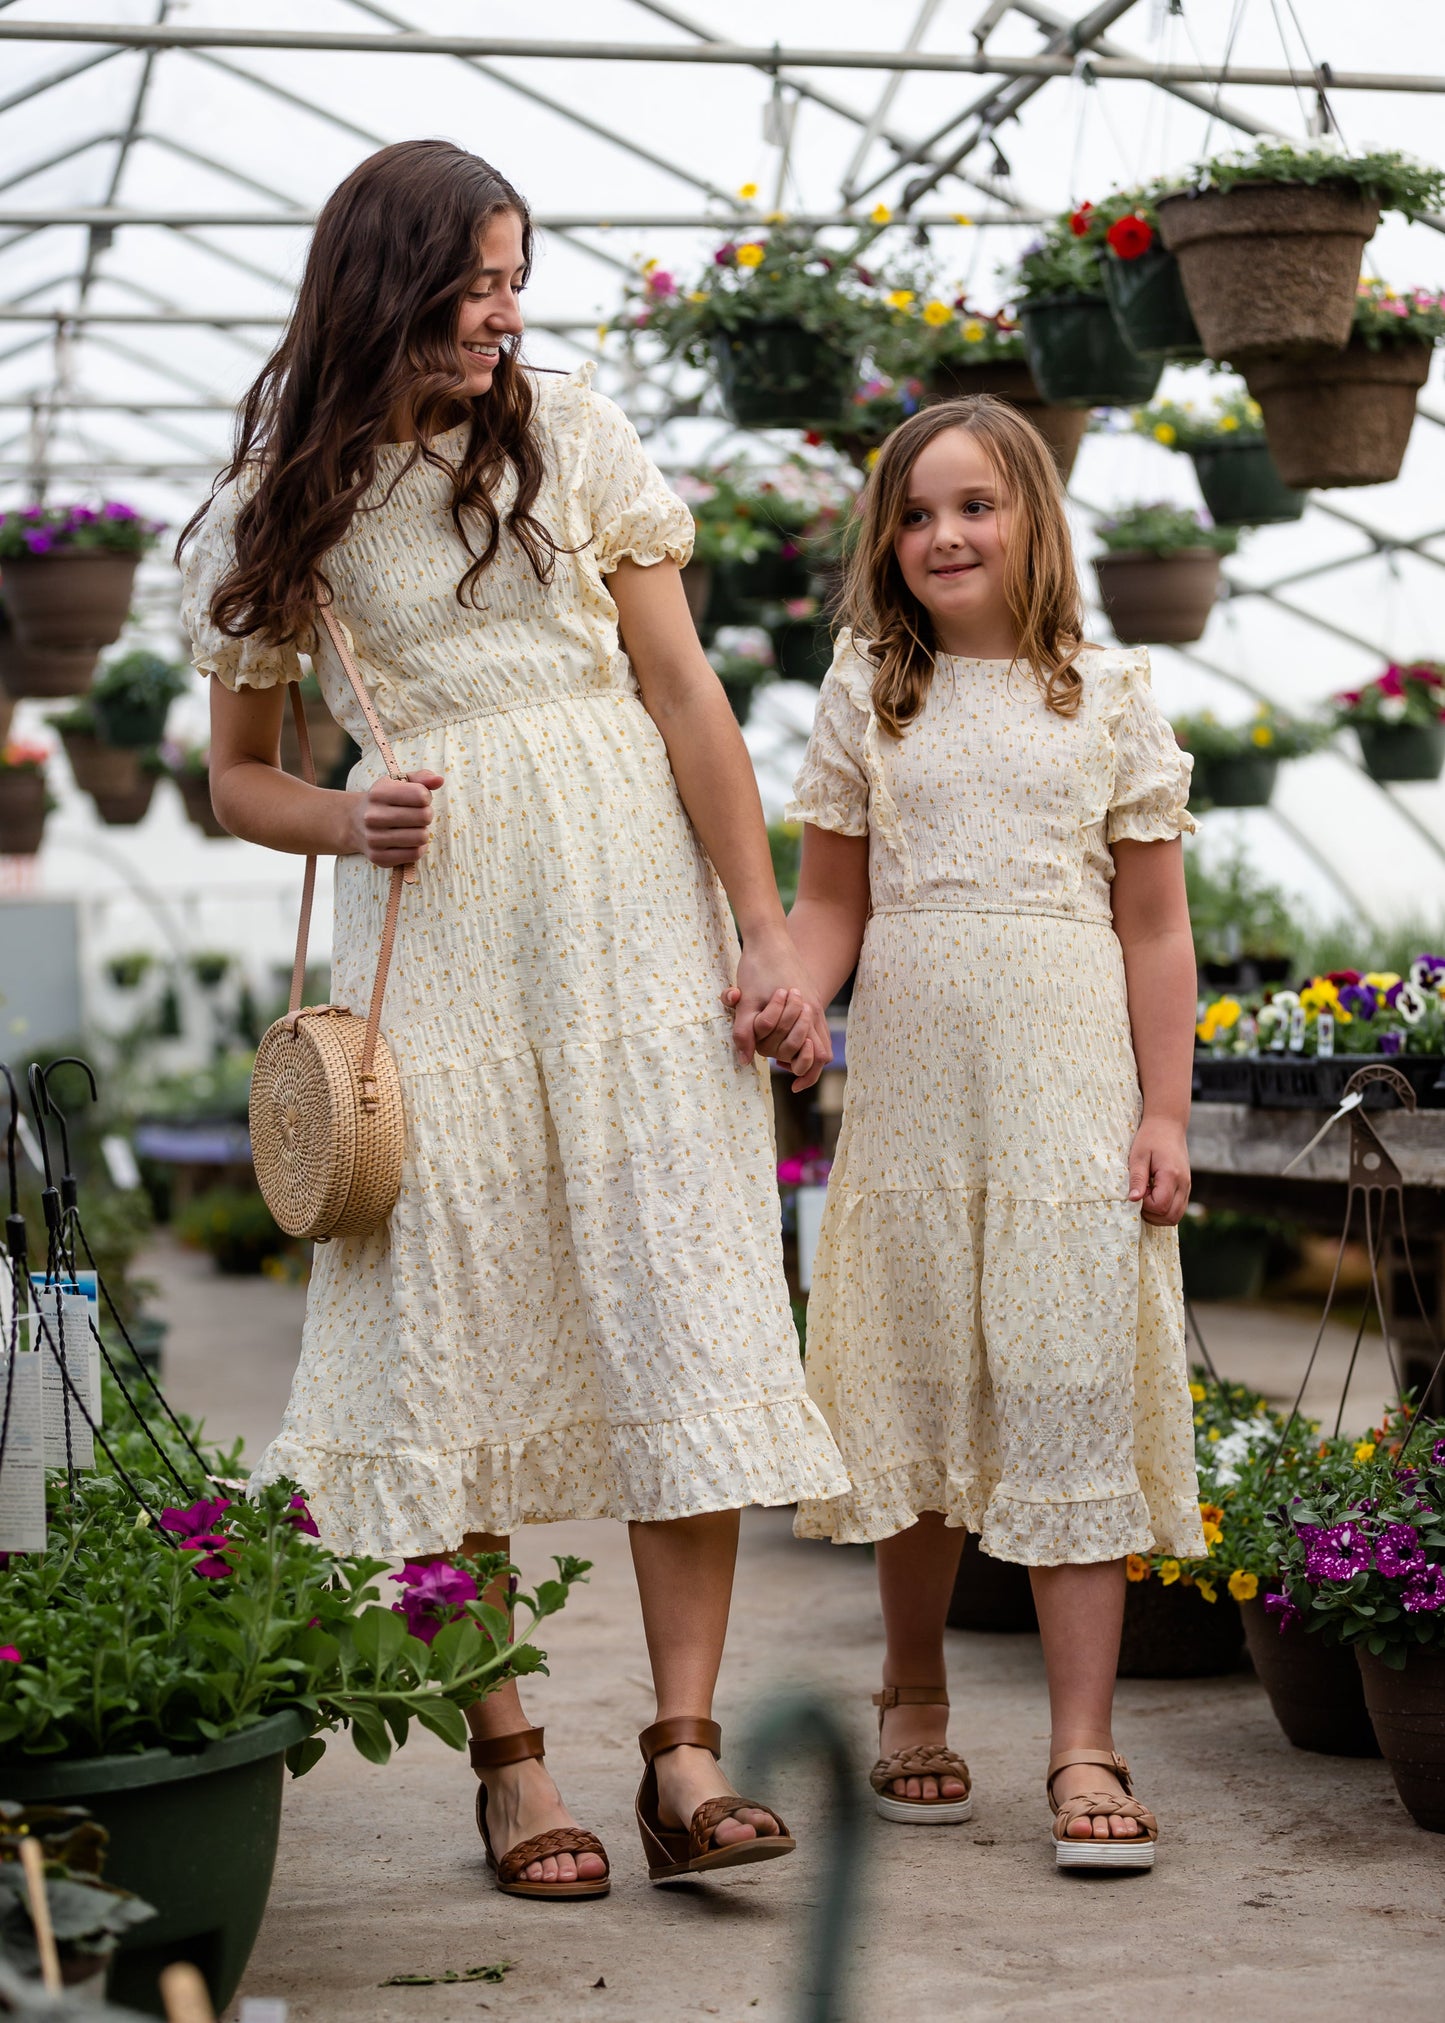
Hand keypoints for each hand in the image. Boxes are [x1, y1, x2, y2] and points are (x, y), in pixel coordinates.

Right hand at [349, 770, 442, 866]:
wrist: (353, 822)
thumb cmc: (384, 799)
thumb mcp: (399, 782)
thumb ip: (421, 778)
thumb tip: (439, 780)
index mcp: (378, 793)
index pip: (421, 796)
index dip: (426, 797)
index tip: (419, 799)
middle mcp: (372, 816)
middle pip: (424, 817)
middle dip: (426, 815)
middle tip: (417, 815)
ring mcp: (374, 839)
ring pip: (421, 837)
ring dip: (422, 832)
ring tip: (412, 828)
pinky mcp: (378, 857)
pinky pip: (414, 854)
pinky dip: (418, 848)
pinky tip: (409, 841)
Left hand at [725, 933, 832, 1090]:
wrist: (769, 936)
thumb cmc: (757, 968)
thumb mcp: (746, 1003)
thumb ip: (745, 1032)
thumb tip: (745, 1061)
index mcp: (805, 1013)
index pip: (817, 1055)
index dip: (807, 1074)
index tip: (793, 1086)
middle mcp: (814, 1009)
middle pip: (823, 1050)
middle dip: (805, 1065)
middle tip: (784, 1069)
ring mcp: (815, 1000)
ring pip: (820, 1037)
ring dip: (804, 1050)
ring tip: (784, 1057)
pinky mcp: (810, 993)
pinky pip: (814, 1023)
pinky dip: (804, 1035)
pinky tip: (784, 1034)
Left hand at [1127, 1116, 1189, 1225]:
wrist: (1168, 1125)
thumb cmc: (1150, 1138)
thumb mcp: (1138, 1156)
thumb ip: (1137, 1178)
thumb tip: (1132, 1200)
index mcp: (1172, 1176)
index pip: (1160, 1206)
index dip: (1145, 1205)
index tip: (1137, 1190)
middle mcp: (1184, 1184)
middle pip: (1171, 1217)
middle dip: (1152, 1214)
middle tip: (1140, 1196)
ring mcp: (1187, 1187)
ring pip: (1176, 1216)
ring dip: (1158, 1215)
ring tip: (1145, 1197)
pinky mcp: (1186, 1187)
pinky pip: (1178, 1208)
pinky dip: (1165, 1210)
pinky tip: (1153, 1196)